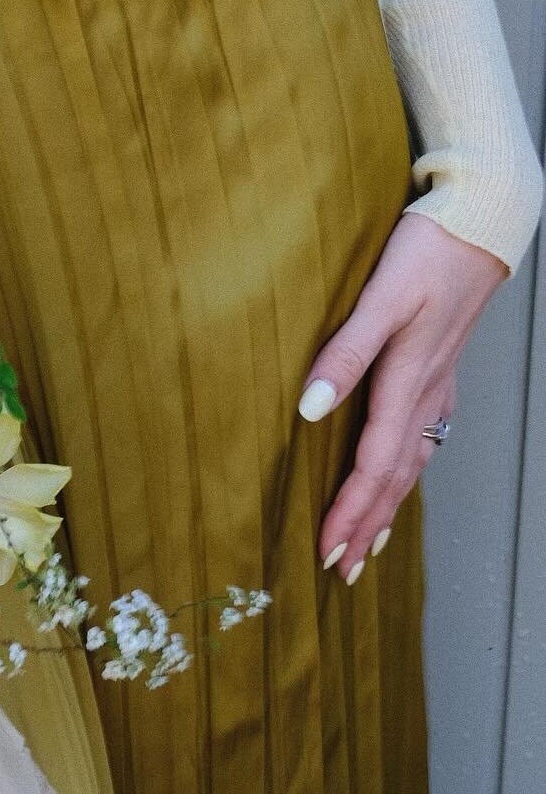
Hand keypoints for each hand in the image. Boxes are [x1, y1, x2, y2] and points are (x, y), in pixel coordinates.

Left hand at [297, 213, 505, 581]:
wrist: (482, 219)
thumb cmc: (429, 252)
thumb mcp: (382, 297)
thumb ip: (344, 353)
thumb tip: (310, 410)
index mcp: (407, 382)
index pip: (373, 465)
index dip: (350, 511)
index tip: (326, 549)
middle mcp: (426, 393)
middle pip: (394, 478)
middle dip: (367, 528)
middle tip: (341, 574)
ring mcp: (437, 385)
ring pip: (411, 464)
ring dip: (387, 509)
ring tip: (367, 548)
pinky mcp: (439, 371)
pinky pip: (422, 440)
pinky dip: (405, 475)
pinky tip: (398, 485)